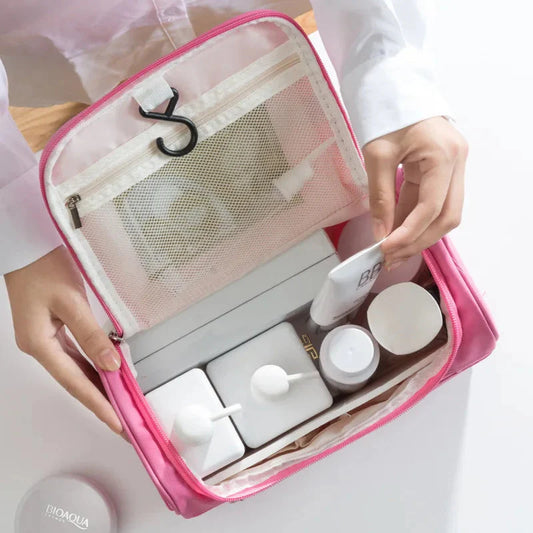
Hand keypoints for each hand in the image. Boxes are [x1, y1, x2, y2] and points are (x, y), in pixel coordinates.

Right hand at [4, 246, 123, 434]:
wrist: (27, 246)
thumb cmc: (44, 268)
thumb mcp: (71, 301)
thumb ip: (91, 335)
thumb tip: (111, 365)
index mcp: (39, 344)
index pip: (75, 383)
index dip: (98, 405)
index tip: (118, 424)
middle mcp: (40, 346)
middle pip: (75, 381)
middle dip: (100, 402)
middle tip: (124, 422)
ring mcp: (45, 338)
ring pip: (75, 369)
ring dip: (97, 386)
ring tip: (120, 404)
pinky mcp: (52, 328)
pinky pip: (75, 355)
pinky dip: (92, 366)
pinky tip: (106, 374)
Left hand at [362, 117, 467, 268]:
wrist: (393, 82)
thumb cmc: (385, 111)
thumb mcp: (377, 155)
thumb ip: (380, 198)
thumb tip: (380, 234)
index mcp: (444, 156)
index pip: (431, 207)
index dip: (409, 233)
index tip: (385, 249)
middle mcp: (457, 162)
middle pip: (447, 216)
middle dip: (418, 241)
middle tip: (390, 258)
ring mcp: (454, 165)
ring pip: (444, 213)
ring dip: (418, 234)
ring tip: (391, 251)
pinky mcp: (443, 168)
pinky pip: (433, 201)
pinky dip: (415, 219)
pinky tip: (396, 233)